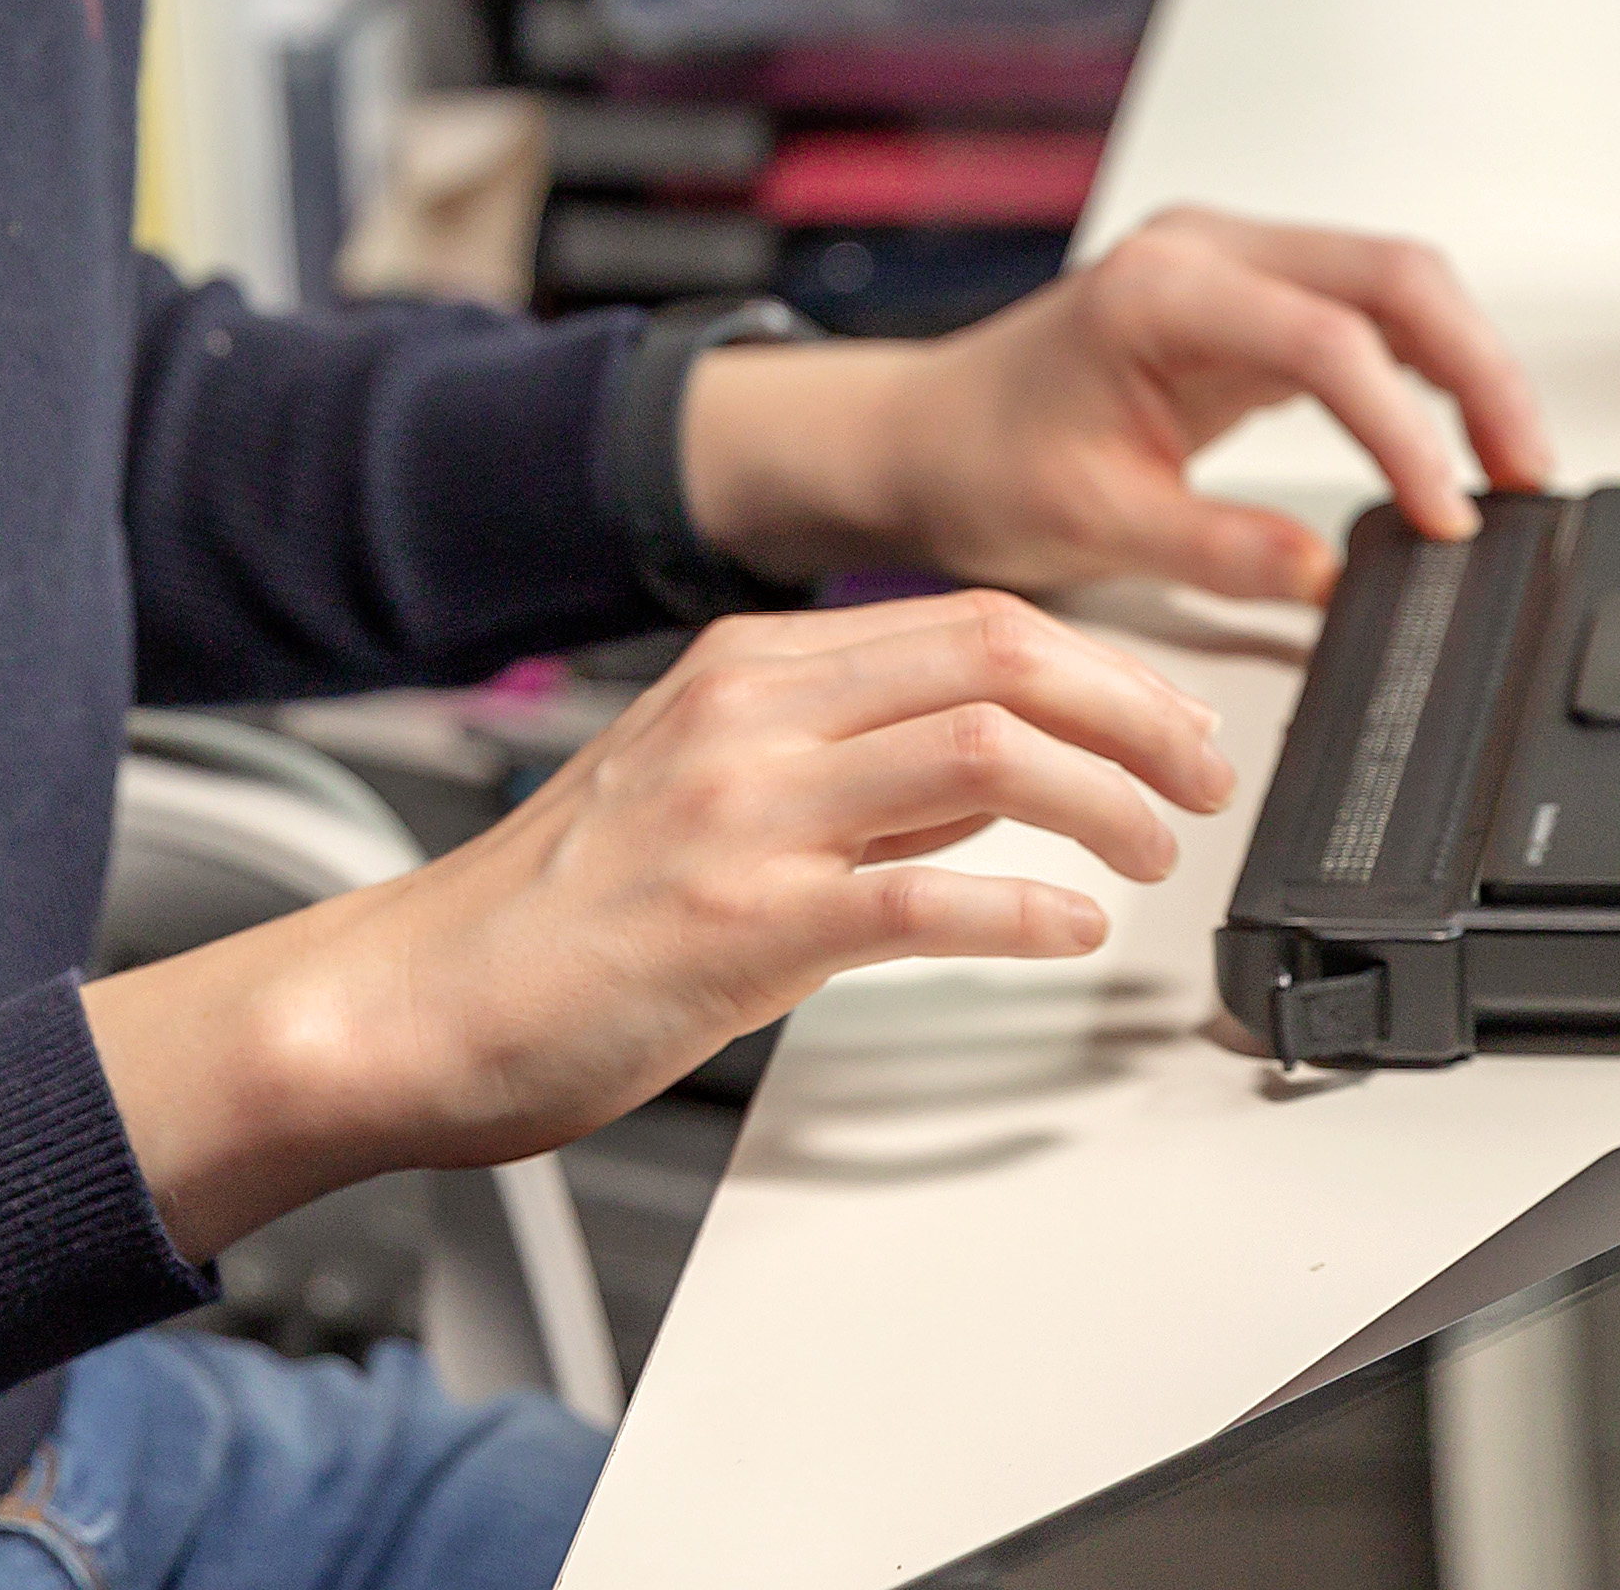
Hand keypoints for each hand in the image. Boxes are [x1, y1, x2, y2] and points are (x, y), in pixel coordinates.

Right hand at [80, 591, 1229, 1253]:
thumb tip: (999, 778)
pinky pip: (924, 897)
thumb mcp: (712, 788)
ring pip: (987, 755)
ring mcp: (746, 814)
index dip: (1106, 664)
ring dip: (1109, 799)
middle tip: (1204, 776)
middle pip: (1004, 655)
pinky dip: (1027, 909)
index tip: (1174, 715)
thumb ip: (855, 771)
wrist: (415, 1000)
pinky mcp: (739, 925)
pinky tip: (1071, 932)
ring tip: (1156, 852)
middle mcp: (754, 712)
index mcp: (752, 664)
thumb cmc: (559, 911)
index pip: (976, 618)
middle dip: (1139, 710)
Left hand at [680, 205, 1554, 608]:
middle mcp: (1205, 250)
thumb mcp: (1094, 524)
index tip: (1444, 514)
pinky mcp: (1249, 292)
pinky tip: (1455, 434)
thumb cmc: (983, 461)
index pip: (1326, 339)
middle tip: (1525, 474)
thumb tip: (1327, 574)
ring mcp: (1232, 260)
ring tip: (1510, 465)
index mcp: (1160, 291)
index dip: (1405, 427)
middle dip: (1479, 371)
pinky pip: (1367, 308)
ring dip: (1466, 365)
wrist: (925, 434)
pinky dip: (1426, 366)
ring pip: (1395, 281)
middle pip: (1393, 275)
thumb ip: (1219, 549)